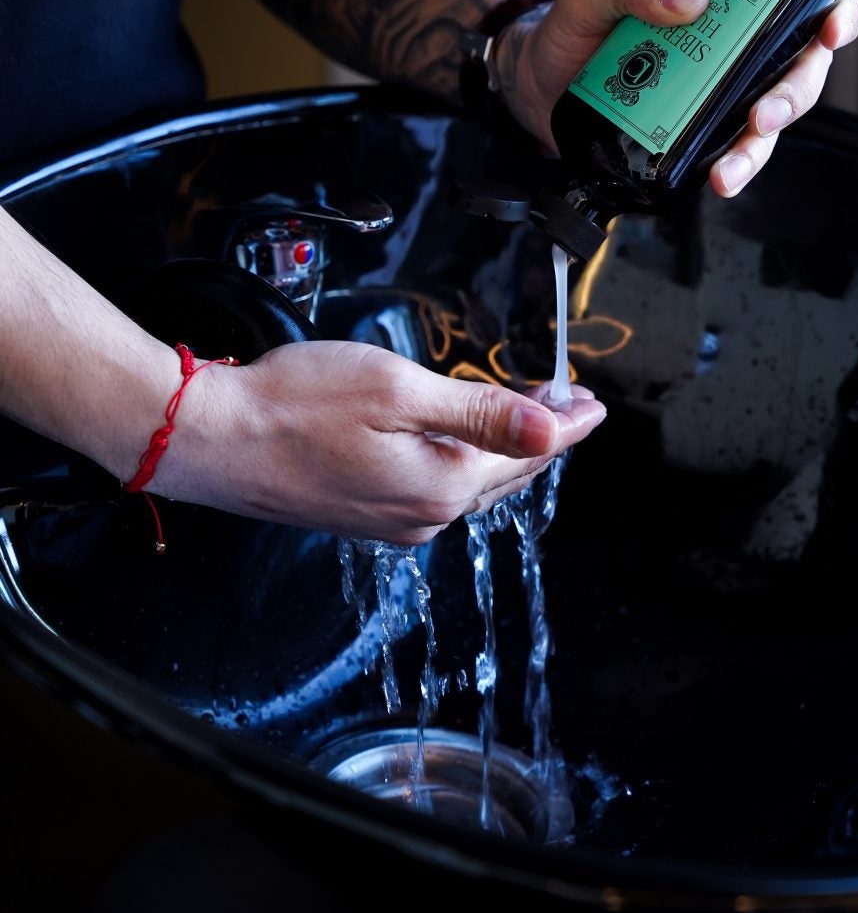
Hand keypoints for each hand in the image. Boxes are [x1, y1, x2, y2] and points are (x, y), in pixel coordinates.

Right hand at [156, 339, 606, 544]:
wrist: (210, 440)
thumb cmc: (295, 407)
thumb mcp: (399, 392)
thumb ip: (480, 414)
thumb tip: (552, 431)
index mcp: (442, 486)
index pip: (528, 452)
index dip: (566, 422)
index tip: (593, 402)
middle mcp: (422, 515)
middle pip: (505, 473)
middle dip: (543, 437)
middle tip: (571, 405)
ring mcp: (390, 519)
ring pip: (470, 484)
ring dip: (504, 450)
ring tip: (528, 417)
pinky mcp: (361, 513)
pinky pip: (434, 489)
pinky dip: (462, 462)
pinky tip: (460, 442)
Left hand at [495, 0, 857, 198]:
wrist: (532, 83)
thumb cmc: (569, 28)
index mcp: (723, 0)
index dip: (833, 11)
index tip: (831, 27)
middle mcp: (732, 49)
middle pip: (798, 68)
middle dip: (796, 94)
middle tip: (766, 112)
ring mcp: (716, 95)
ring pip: (768, 120)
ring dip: (761, 146)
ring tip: (731, 164)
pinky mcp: (694, 134)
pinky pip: (729, 152)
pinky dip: (732, 168)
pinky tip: (717, 178)